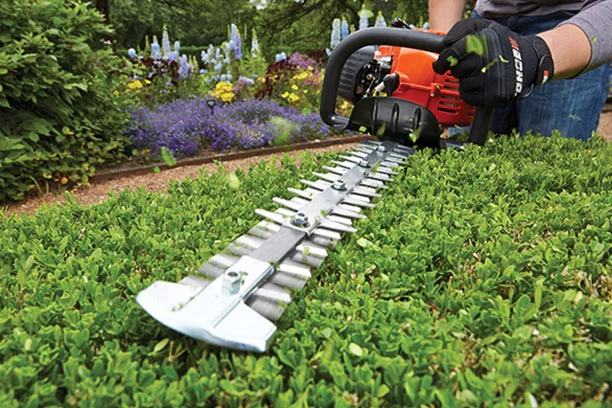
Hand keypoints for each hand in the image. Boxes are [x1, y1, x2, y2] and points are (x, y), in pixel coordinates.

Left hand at [432, 18, 553, 106]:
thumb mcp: (484, 27)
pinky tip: (481, 85)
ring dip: (466, 81)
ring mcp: (493, 80)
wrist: (529, 60)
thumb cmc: (501, 44)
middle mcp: (489, 60)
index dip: (443, 61)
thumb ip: (462, 29)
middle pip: (457, 70)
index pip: (453, 53)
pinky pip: (469, 98)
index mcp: (484, 42)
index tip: (441, 65)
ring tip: (480, 74)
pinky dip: (470, 93)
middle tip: (470, 66)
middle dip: (459, 69)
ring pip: (463, 85)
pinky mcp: (494, 95)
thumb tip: (445, 44)